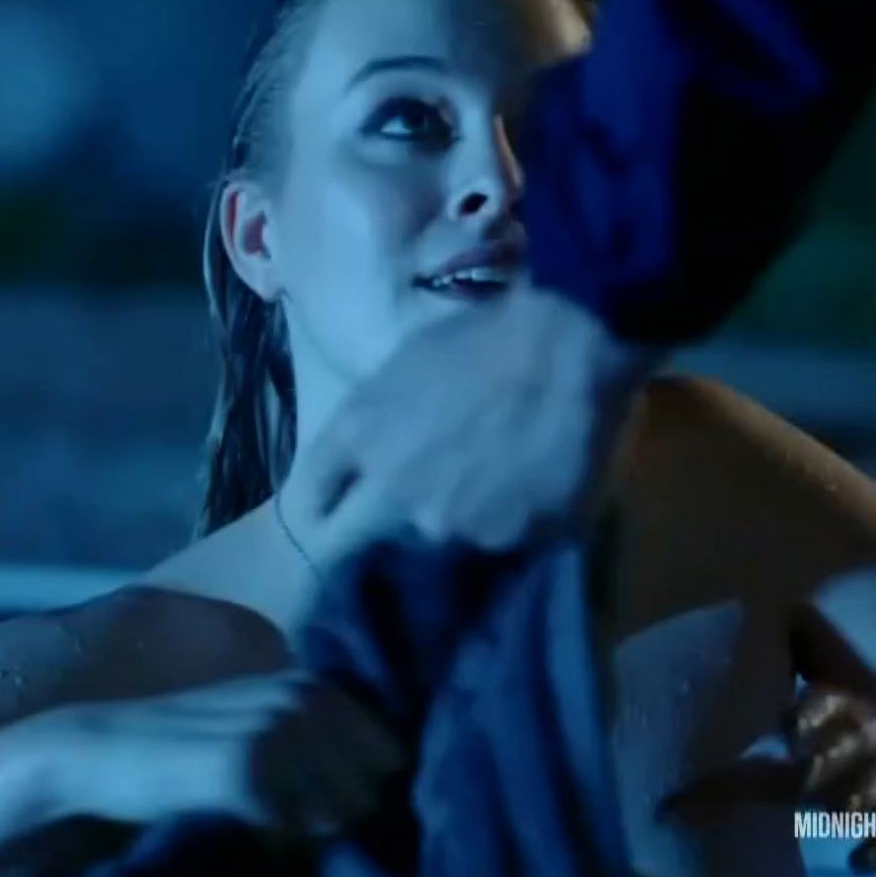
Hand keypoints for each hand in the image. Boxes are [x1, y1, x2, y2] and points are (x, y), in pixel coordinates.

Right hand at [43, 672, 405, 836]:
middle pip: (372, 786)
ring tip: (270, 818)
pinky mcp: (245, 770)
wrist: (99, 748)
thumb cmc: (180, 742)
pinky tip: (245, 823)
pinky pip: (293, 827)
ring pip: (340, 809)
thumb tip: (377, 786)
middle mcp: (300, 699)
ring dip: (312, 828)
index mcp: (309, 684)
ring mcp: (275, 731)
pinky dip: (277, 839)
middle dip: (344, 812)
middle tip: (295, 818)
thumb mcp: (255, 718)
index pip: (389, 751)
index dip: (367, 786)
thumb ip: (313, 739)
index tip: (329, 803)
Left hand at [288, 286, 656, 553]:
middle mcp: (387, 491)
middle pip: (351, 536)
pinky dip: (499, 519)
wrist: (565, 347)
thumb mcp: (400, 368)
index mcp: (356, 436)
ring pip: (431, 534)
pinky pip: (489, 536)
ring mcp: (443, 521)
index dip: (320, 503)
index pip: (310, 495)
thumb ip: (372, 427)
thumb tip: (368, 463)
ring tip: (482, 481)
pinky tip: (522, 486)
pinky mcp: (497, 539)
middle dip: (366, 526)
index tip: (329, 509)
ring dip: (445, 516)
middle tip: (401, 507)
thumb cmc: (482, 336)